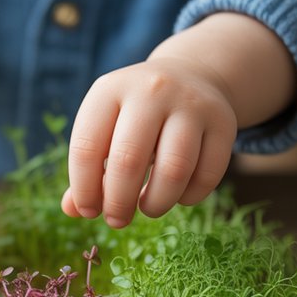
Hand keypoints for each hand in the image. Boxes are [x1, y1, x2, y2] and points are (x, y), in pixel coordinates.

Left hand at [63, 12, 296, 227]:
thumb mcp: (105, 127)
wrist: (191, 76)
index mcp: (110, 90)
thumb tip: (71, 210)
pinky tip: (178, 196)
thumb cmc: (135, 115)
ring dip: (156, 203)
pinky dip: (189, 197)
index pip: (86, 148)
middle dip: (118, 202)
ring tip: (147, 209)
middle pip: (128, 160)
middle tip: (117, 220)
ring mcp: (191, 104)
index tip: (88, 211)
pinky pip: (207, 175)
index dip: (84, 189)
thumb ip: (88, 167)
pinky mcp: (224, 122)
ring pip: (173, 170)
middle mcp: (151, 91)